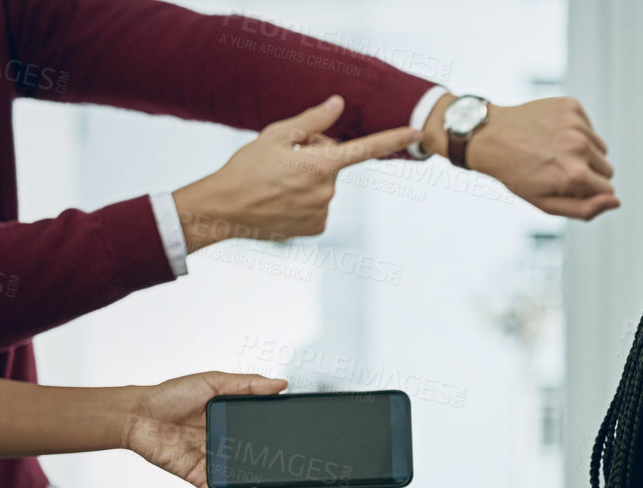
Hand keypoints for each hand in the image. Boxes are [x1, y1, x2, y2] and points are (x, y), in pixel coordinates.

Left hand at [123, 372, 292, 487]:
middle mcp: (230, 449)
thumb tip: (281, 384)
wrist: (138, 414)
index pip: (269, 444)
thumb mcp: (213, 382)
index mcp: (238, 427)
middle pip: (262, 473)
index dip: (285, 455)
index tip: (298, 459)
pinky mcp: (199, 477)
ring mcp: (216, 465)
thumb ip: (248, 385)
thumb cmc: (171, 395)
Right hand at [173, 95, 419, 249]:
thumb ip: (312, 121)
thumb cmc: (246, 167)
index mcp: (321, 164)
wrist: (225, 210)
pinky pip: (319, 205)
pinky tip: (283, 200)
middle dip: (315, 155)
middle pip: (333, 162)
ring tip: (278, 182)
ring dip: (308, 178)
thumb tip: (337, 104)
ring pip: (325, 184)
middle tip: (283, 160)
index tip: (418, 132)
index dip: (393, 139)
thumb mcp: (276, 136)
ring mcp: (324, 211)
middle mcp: (328, 190)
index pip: (365, 148)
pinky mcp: (318, 228)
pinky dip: (305, 200)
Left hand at [428, 94, 618, 220]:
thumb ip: (585, 209)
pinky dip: (576, 133)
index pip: (608, 191)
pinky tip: (553, 135)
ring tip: (554, 152)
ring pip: (601, 148)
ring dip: (583, 153)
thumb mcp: (546, 204)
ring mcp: (576, 124)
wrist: (489, 137)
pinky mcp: (572, 106)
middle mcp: (580, 147)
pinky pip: (589, 128)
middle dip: (589, 173)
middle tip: (557, 169)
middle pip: (607, 169)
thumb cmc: (517, 176)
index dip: (589, 193)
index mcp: (576, 175)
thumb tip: (617, 201)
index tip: (566, 187)